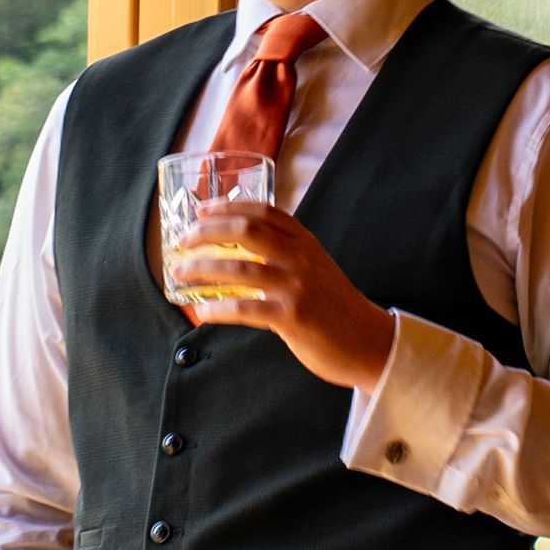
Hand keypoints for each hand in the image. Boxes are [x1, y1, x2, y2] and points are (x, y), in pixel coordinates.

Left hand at [170, 200, 396, 394]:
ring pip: (239, 268)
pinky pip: (244, 308)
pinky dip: (217, 309)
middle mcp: (300, 258)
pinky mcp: (292, 317)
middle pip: (246, 231)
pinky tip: (202, 312)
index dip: (228, 207)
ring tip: (180, 273)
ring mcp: (297, 286)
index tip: (201, 210)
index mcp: (305, 242)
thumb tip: (239, 251)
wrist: (369, 342)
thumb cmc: (335, 308)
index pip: (264, 212)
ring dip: (202, 269)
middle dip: (207, 232)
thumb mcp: (315, 269)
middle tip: (183, 241)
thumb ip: (285, 255)